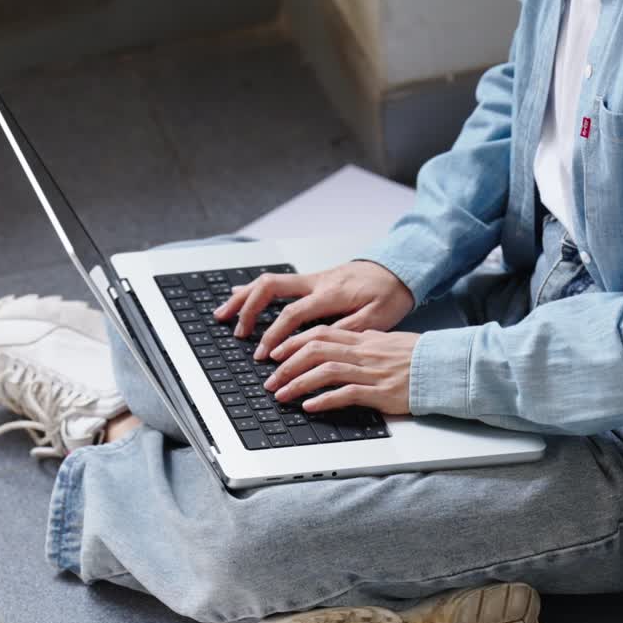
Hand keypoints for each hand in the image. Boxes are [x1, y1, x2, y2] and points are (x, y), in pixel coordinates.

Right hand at [212, 261, 413, 359]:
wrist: (399, 267)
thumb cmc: (391, 293)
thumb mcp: (379, 317)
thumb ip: (349, 329)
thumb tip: (319, 343)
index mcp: (330, 293)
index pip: (292, 314)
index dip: (275, 336)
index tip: (265, 356)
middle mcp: (316, 281)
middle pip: (269, 288)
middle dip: (247, 310)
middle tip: (236, 333)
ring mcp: (311, 277)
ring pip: (267, 281)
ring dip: (243, 297)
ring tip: (223, 314)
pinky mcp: (312, 279)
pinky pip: (277, 282)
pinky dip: (255, 291)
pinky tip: (240, 297)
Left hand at [261, 327, 419, 414]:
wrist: (444, 367)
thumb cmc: (417, 356)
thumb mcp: (386, 341)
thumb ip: (362, 341)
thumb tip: (338, 342)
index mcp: (363, 338)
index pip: (320, 333)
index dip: (293, 342)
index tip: (275, 352)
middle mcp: (363, 352)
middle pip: (316, 351)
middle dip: (287, 365)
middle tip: (270, 378)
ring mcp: (371, 372)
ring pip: (326, 371)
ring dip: (298, 383)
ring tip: (281, 395)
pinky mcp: (380, 392)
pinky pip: (347, 394)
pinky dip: (325, 400)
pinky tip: (309, 407)